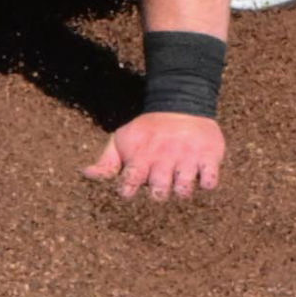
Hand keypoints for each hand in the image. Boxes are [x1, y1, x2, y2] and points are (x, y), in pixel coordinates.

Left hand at [85, 111, 224, 200]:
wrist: (180, 102)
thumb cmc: (148, 131)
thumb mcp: (123, 140)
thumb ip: (106, 162)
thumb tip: (85, 174)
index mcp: (142, 156)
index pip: (131, 181)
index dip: (128, 189)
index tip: (129, 190)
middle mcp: (164, 158)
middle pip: (159, 190)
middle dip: (158, 193)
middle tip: (160, 187)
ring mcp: (187, 157)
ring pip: (184, 187)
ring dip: (182, 190)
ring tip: (180, 183)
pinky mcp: (209, 156)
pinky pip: (210, 178)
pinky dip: (207, 182)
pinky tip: (202, 177)